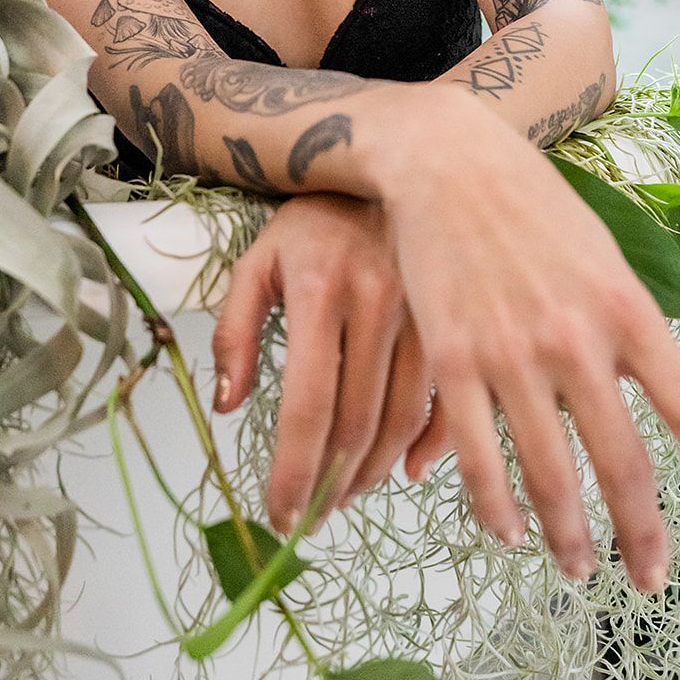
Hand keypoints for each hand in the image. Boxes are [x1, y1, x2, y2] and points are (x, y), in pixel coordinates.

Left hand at [210, 192, 434, 534]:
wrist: (390, 161)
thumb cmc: (314, 219)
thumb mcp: (258, 259)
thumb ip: (235, 328)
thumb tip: (228, 405)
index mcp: (321, 291)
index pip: (306, 405)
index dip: (292, 470)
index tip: (277, 514)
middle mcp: (377, 304)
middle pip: (357, 423)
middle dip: (330, 485)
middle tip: (309, 517)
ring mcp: (422, 312)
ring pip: (402, 419)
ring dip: (373, 474)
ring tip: (343, 497)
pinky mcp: (451, 318)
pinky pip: (447, 397)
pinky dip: (432, 444)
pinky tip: (407, 469)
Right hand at [373, 85, 679, 592]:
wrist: (448, 157)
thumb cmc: (532, 203)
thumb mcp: (603, 254)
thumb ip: (624, 327)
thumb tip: (644, 392)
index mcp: (627, 309)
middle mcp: (577, 338)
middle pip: (624, 466)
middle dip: (643, 537)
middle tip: (651, 578)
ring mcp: (512, 352)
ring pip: (550, 476)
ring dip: (568, 537)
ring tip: (577, 566)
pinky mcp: (454, 358)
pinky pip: (478, 457)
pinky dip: (495, 508)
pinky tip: (507, 529)